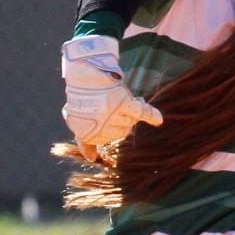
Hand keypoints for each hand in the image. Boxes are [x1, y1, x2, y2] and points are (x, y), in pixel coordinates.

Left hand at [61, 34, 162, 152]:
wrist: (84, 75)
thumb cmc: (82, 100)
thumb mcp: (77, 122)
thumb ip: (85, 142)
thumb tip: (91, 158)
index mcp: (87, 133)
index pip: (107, 140)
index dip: (106, 128)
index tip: (101, 116)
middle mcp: (100, 126)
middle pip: (121, 132)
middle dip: (118, 119)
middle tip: (109, 105)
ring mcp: (112, 114)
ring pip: (129, 122)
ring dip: (127, 112)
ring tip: (116, 99)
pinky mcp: (123, 102)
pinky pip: (140, 111)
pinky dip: (150, 114)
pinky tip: (157, 120)